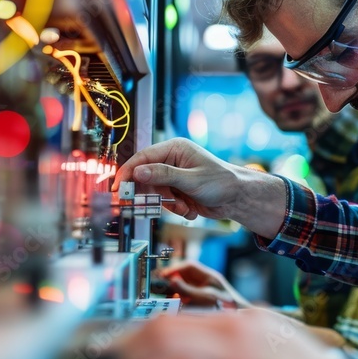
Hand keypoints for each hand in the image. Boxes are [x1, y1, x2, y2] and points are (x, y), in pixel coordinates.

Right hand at [111, 138, 237, 220]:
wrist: (238, 199)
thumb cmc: (221, 182)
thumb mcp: (191, 179)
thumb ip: (164, 175)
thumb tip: (138, 171)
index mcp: (174, 149)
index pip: (143, 158)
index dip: (129, 172)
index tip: (119, 187)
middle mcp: (172, 160)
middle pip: (145, 177)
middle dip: (154, 194)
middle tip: (158, 204)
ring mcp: (174, 176)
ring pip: (154, 192)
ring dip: (167, 204)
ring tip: (184, 208)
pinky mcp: (177, 191)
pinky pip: (164, 202)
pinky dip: (175, 209)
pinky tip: (189, 209)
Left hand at [114, 310, 357, 358]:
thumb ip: (244, 355)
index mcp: (250, 319)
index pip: (183, 316)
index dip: (148, 332)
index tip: (128, 347)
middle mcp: (239, 324)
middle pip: (165, 321)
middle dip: (129, 340)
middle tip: (108, 357)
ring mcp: (235, 345)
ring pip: (162, 337)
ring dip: (130, 355)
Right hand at [159, 261, 251, 307]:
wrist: (239, 317)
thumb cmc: (226, 306)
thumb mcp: (205, 297)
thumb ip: (188, 290)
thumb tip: (172, 281)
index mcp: (209, 276)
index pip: (189, 266)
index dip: (175, 268)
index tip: (163, 275)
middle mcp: (206, 281)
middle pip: (185, 275)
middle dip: (172, 279)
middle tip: (159, 285)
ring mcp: (205, 290)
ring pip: (185, 285)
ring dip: (175, 289)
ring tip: (165, 295)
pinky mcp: (203, 300)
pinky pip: (188, 296)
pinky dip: (180, 298)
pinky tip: (175, 303)